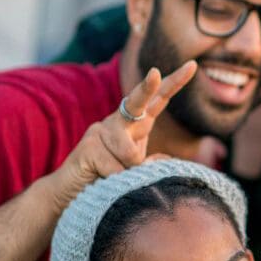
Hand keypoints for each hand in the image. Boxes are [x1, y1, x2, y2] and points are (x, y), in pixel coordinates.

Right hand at [47, 61, 196, 211]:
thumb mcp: (135, 170)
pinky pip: (115, 168)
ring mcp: (100, 132)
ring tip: (112, 177)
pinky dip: (114, 181)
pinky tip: (100, 180)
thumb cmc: (106, 179)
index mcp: (135, 124)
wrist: (68, 194)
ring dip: (128, 172)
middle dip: (148, 87)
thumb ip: (151, 163)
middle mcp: (118, 122)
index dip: (174, 83)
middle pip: (137, 102)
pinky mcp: (88, 147)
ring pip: (130, 153)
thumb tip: (163, 160)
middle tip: (155, 73)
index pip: (158, 101)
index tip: (192, 65)